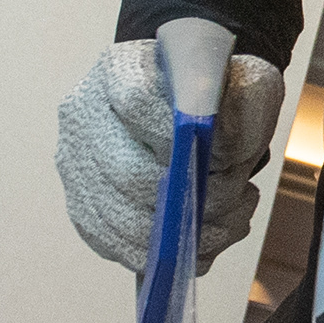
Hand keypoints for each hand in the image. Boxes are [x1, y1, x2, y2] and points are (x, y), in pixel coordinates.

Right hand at [53, 36, 289, 272]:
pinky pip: (119, 246)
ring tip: (230, 219)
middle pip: (127, 172)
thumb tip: (217, 155)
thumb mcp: (246, 84)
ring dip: (186, 232)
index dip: (180, 136)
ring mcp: (77, 166)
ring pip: (123, 220)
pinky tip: (203, 237)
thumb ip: (241, 109)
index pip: (137, 101)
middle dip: (192, 197)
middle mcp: (84, 116)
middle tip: (236, 195)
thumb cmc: (219, 97)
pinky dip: (168, 252)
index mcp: (120, 70)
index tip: (223, 154)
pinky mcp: (84, 209)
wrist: (196, 111)